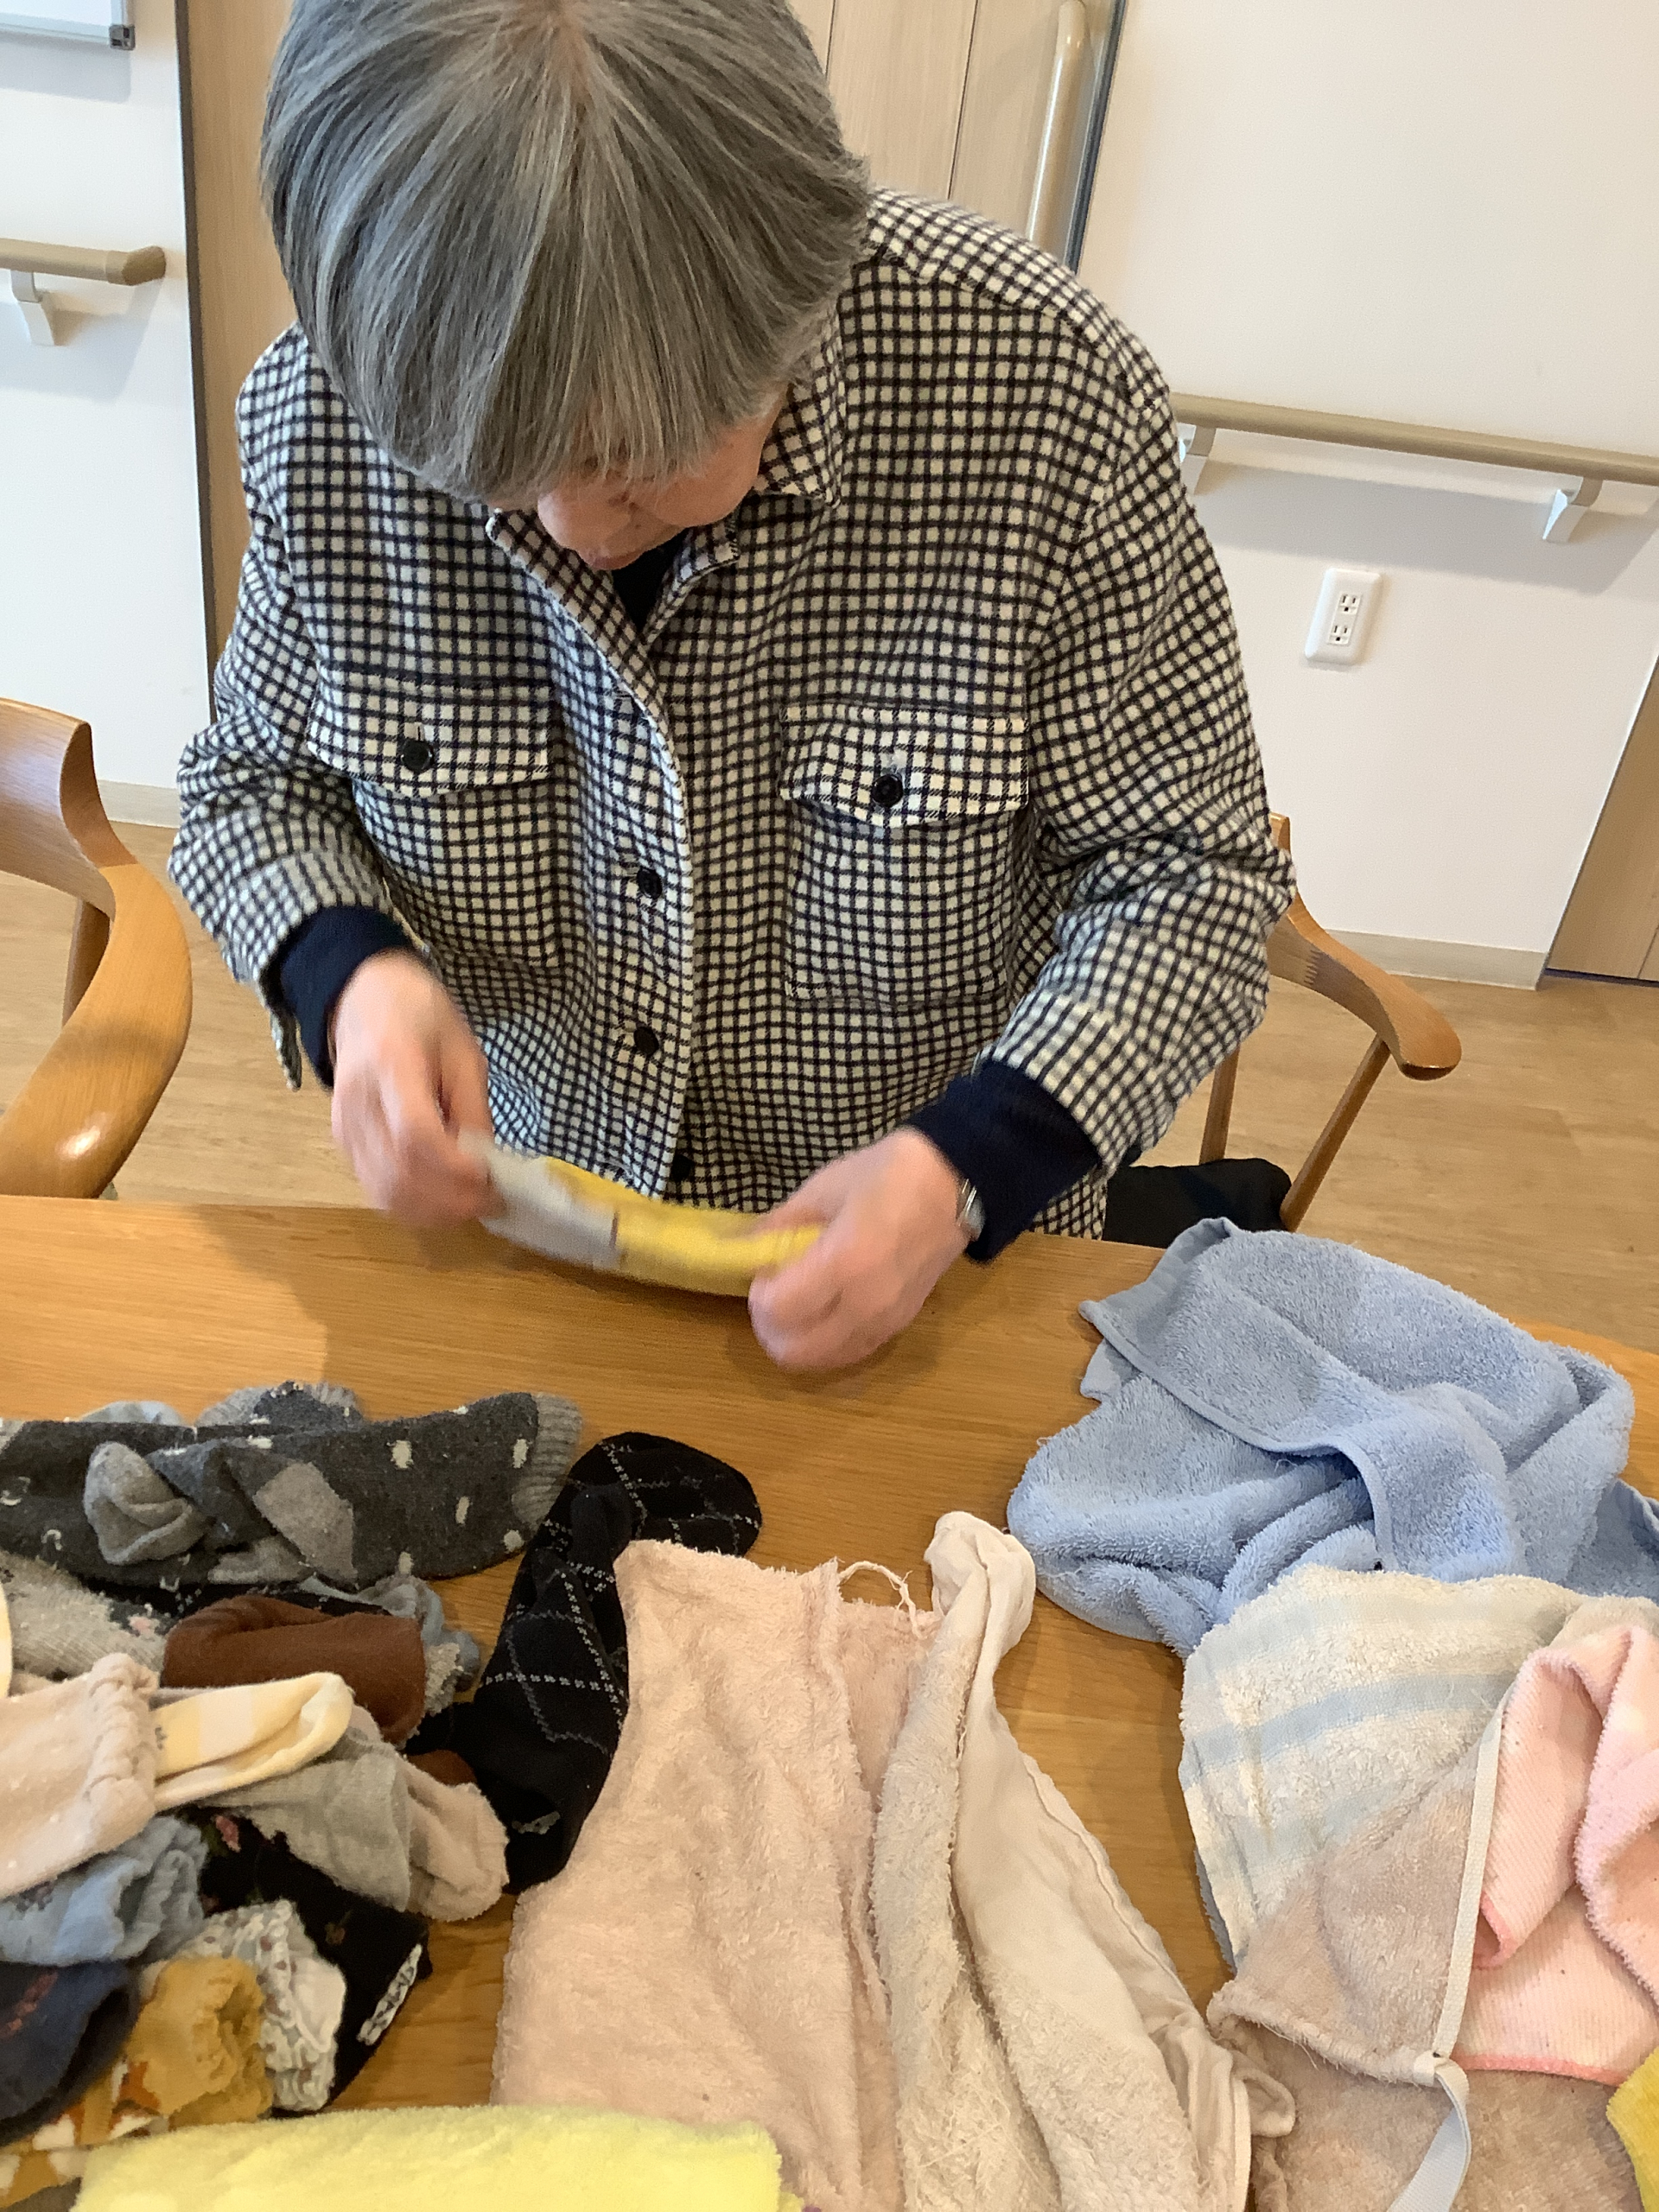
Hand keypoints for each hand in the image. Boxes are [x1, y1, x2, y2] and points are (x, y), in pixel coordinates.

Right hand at [329, 951, 495, 1225]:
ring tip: (471, 1203)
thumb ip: (473, 1108)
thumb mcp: (463, 1051)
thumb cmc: (419, 1015)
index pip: (416, 1136)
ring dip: (433, 1211)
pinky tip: (442, 1199)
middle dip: (451, 1201)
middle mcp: (358, 1103)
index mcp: (391, 1066)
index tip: (490, 1180)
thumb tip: (486, 1165)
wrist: (362, 997)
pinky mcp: (343, 1143)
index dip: (455, 1170)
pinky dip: (413, 1205)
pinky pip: (376, 1189)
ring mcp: (344, 1127)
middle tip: (491, 1200)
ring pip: (384, 1192)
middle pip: (399, 1174)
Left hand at [747, 1129, 970, 1370]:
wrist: (955, 1184)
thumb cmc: (888, 1175)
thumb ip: (780, 1224)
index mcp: (845, 1262)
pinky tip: (824, 1312)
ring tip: (798, 1304)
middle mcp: (865, 1303)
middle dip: (771, 1328)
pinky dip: (826, 1343)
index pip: (780, 1309)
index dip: (759, 1295)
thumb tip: (744, 1248)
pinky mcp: (900, 1326)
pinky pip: (849, 1352)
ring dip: (797, 1340)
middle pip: (795, 1352)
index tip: (763, 1271)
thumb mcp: (824, 1187)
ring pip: (822, 1361)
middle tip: (772, 1295)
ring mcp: (886, 1321)